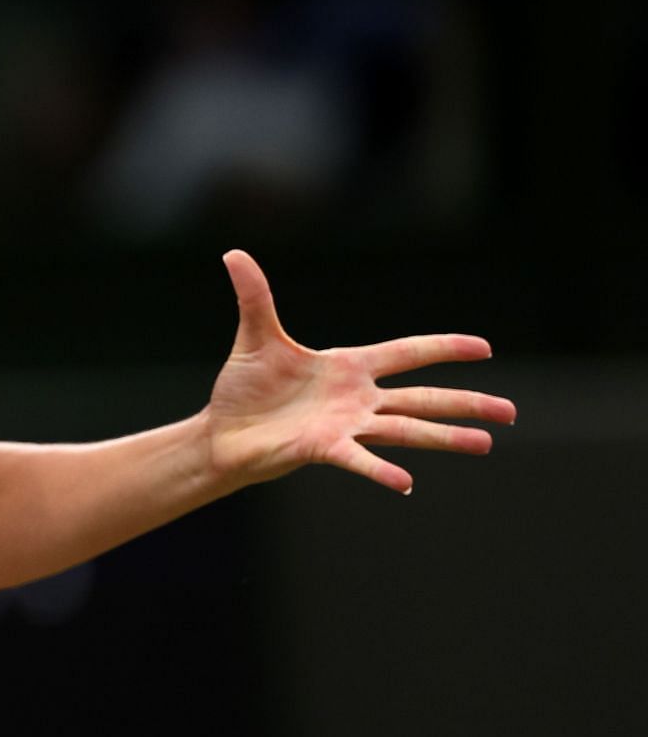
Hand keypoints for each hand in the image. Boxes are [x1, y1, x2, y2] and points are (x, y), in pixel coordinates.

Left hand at [202, 250, 515, 493]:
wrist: (224, 431)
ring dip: (445, 437)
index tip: (484, 348)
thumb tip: (234, 253)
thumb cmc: (247, 388)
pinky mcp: (324, 449)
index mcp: (348, 367)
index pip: (406, 353)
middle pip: (422, 398)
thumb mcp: (255, 336)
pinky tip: (407, 483)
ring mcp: (345, 425)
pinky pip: (359, 459)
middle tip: (511, 412)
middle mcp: (357, 398)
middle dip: (466, 402)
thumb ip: (254, 296)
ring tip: (485, 443)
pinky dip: (381, 470)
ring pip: (405, 430)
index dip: (443, 347)